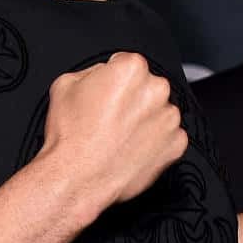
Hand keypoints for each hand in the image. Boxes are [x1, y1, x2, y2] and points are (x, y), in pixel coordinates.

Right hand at [38, 52, 187, 216]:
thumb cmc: (71, 136)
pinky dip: (155, 141)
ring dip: (146, 120)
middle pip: (148, 87)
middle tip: (112, 117)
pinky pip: (169, 137)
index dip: (114, 79)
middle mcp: (157, 90)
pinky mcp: (177, 143)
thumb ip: (93, 71)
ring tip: (120, 135)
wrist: (78, 177)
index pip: (128, 64)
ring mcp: (170, 118)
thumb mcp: (66, 84)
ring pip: (160, 112)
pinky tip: (132, 147)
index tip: (108, 93)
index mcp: (132, 69)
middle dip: (133, 98)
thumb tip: (105, 73)